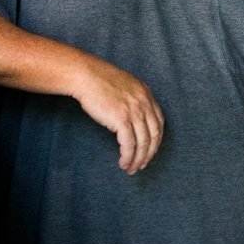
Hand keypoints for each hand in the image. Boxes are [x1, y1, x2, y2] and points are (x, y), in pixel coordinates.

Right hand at [71, 56, 163, 174]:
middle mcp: (144, 103)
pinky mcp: (122, 119)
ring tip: (131, 168)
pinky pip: (129, 145)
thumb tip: (134, 120)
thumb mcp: (125, 86)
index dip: (155, 140)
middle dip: (149, 154)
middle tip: (141, 165)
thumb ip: (134, 100)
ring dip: (138, 160)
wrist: (85, 75)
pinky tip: (123, 162)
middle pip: (154, 135)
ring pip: (143, 143)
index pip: (159, 122)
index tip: (149, 151)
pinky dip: (127, 157)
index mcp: (146, 94)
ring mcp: (134, 111)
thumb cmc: (99, 81)